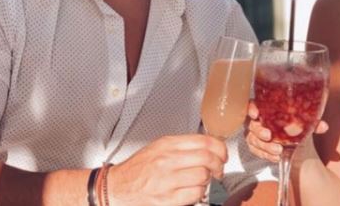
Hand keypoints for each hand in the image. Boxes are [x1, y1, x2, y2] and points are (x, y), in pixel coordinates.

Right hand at [108, 134, 227, 205]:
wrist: (117, 188)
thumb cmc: (139, 168)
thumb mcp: (159, 147)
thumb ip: (183, 145)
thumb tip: (210, 146)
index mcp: (168, 144)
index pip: (205, 141)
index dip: (220, 148)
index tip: (223, 154)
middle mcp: (167, 160)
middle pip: (207, 158)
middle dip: (219, 165)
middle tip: (219, 169)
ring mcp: (167, 180)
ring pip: (203, 176)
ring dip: (208, 179)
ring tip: (203, 180)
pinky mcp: (167, 199)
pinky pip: (195, 194)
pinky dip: (199, 193)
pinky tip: (194, 190)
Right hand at [245, 101, 327, 162]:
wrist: (295, 142)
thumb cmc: (295, 125)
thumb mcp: (304, 123)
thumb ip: (312, 123)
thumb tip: (323, 126)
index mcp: (266, 109)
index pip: (253, 105)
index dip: (251, 109)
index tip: (256, 114)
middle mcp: (258, 121)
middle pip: (252, 125)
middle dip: (259, 131)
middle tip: (269, 136)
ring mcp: (255, 135)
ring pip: (253, 140)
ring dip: (265, 146)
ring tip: (278, 150)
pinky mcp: (257, 147)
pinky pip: (257, 151)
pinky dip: (266, 155)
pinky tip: (276, 157)